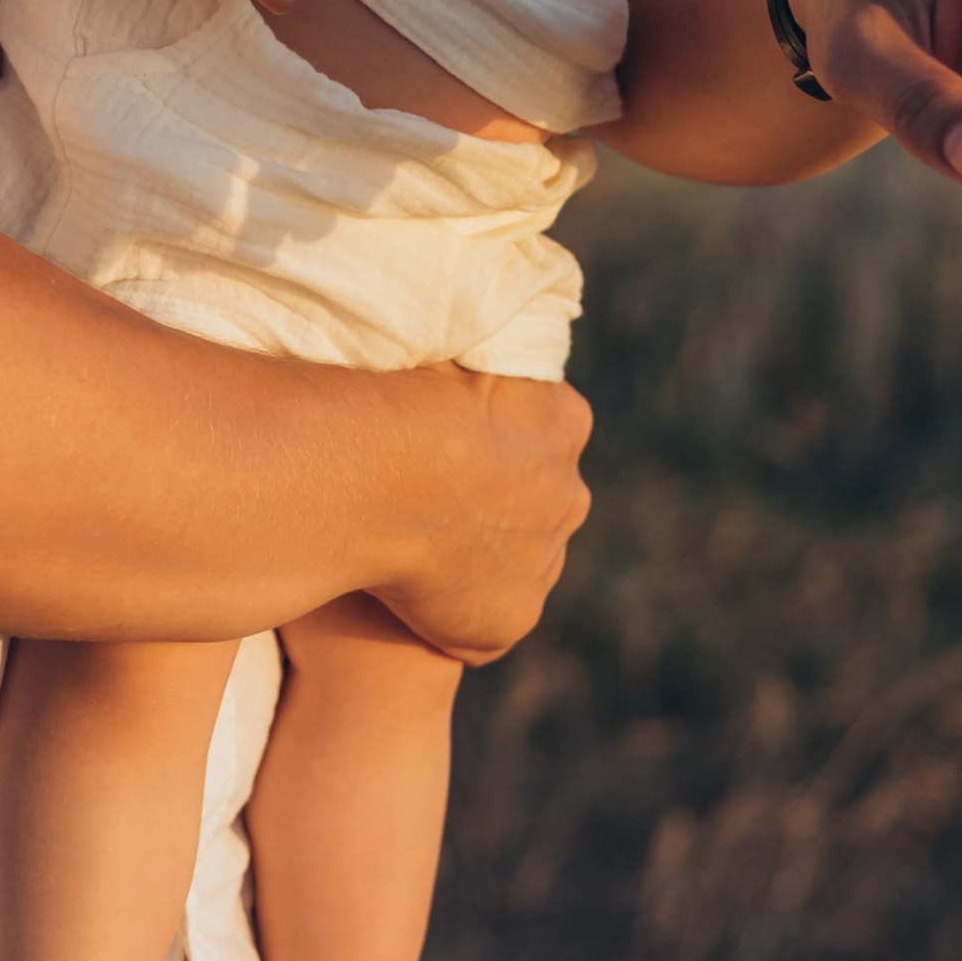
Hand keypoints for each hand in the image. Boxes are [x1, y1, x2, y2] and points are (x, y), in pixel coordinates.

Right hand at [370, 369, 593, 663]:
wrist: (392, 472)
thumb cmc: (406, 394)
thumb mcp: (446, 351)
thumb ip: (463, 359)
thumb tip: (451, 342)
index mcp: (563, 418)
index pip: (534, 423)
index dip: (483, 428)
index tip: (437, 431)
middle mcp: (569, 493)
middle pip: (530, 496)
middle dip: (487, 497)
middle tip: (417, 491)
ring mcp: (544, 561)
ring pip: (510, 559)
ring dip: (470, 554)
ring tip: (400, 543)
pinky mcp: (510, 619)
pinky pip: (481, 617)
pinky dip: (448, 610)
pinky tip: (398, 590)